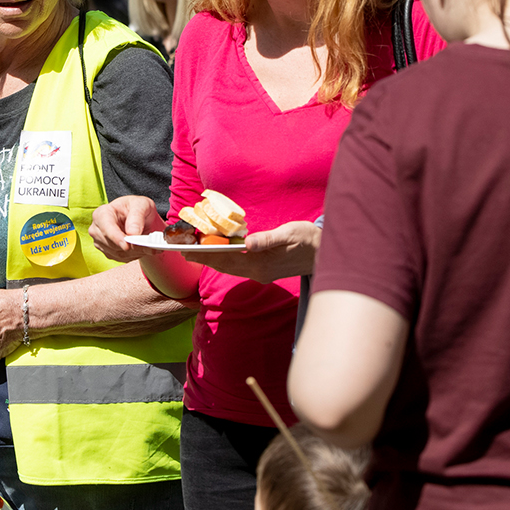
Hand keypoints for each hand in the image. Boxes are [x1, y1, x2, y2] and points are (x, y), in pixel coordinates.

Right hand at [89, 195, 164, 262]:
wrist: (137, 216)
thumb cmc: (137, 207)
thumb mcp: (141, 205)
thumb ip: (137, 217)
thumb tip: (133, 233)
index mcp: (102, 213)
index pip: (106, 227)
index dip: (116, 237)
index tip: (127, 245)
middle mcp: (97, 229)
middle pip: (111, 243)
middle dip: (131, 247)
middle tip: (148, 245)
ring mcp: (100, 242)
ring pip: (117, 253)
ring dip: (135, 252)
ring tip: (147, 244)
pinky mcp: (107, 252)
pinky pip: (121, 258)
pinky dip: (134, 255)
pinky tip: (141, 247)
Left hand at [190, 221, 321, 283]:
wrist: (325, 254)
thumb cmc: (308, 239)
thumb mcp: (289, 234)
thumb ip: (268, 239)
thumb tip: (248, 243)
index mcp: (261, 263)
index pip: (227, 258)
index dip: (206, 254)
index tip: (188, 250)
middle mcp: (258, 272)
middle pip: (225, 265)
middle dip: (204, 258)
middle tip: (183, 252)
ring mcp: (261, 274)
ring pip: (230, 267)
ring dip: (213, 260)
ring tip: (195, 253)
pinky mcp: (264, 272)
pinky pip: (239, 267)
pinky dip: (226, 260)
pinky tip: (219, 254)